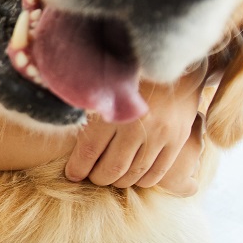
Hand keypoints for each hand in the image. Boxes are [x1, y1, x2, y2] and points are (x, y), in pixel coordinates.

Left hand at [65, 69, 204, 191]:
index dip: (78, 168)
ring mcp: (160, 135)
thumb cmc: (131, 72)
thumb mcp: (104, 83)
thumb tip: (64, 127)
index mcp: (113, 110)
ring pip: (134, 174)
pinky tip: (134, 177)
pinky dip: (143, 180)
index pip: (88, 151)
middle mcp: (137, 126)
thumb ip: (86, 106)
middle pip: (111, 168)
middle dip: (98, 177)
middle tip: (92, 176)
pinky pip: (158, 173)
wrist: (173, 61)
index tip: (73, 174)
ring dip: (119, 181)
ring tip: (111, 177)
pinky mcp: (178, 139)